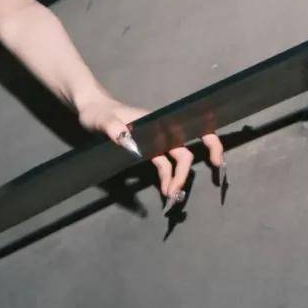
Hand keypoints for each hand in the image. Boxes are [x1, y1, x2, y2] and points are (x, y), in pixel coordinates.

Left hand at [77, 95, 225, 207]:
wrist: (90, 110)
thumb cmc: (97, 111)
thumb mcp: (101, 120)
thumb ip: (113, 128)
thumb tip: (128, 141)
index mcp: (157, 121)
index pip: (190, 129)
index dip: (210, 142)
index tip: (216, 161)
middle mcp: (161, 131)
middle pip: (183, 153)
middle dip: (184, 173)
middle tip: (177, 193)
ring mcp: (155, 141)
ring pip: (175, 162)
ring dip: (176, 179)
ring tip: (170, 197)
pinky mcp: (147, 150)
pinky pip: (163, 166)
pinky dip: (166, 178)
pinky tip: (164, 190)